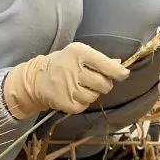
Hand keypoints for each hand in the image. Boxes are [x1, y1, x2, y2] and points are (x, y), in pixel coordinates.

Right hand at [2, 42, 130, 118]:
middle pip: (104, 84)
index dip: (119, 72)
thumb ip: (100, 59)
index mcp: (78, 53)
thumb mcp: (79, 54)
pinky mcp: (64, 102)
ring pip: (95, 96)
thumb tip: (119, 64)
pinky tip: (74, 94)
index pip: (107, 65)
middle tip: (96, 81)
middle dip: (105, 84)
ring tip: (81, 87)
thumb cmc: (63, 64)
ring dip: (93, 93)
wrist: (35, 79)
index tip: (123, 74)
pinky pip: (84, 106)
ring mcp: (67, 87)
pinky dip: (83, 102)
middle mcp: (72, 69)